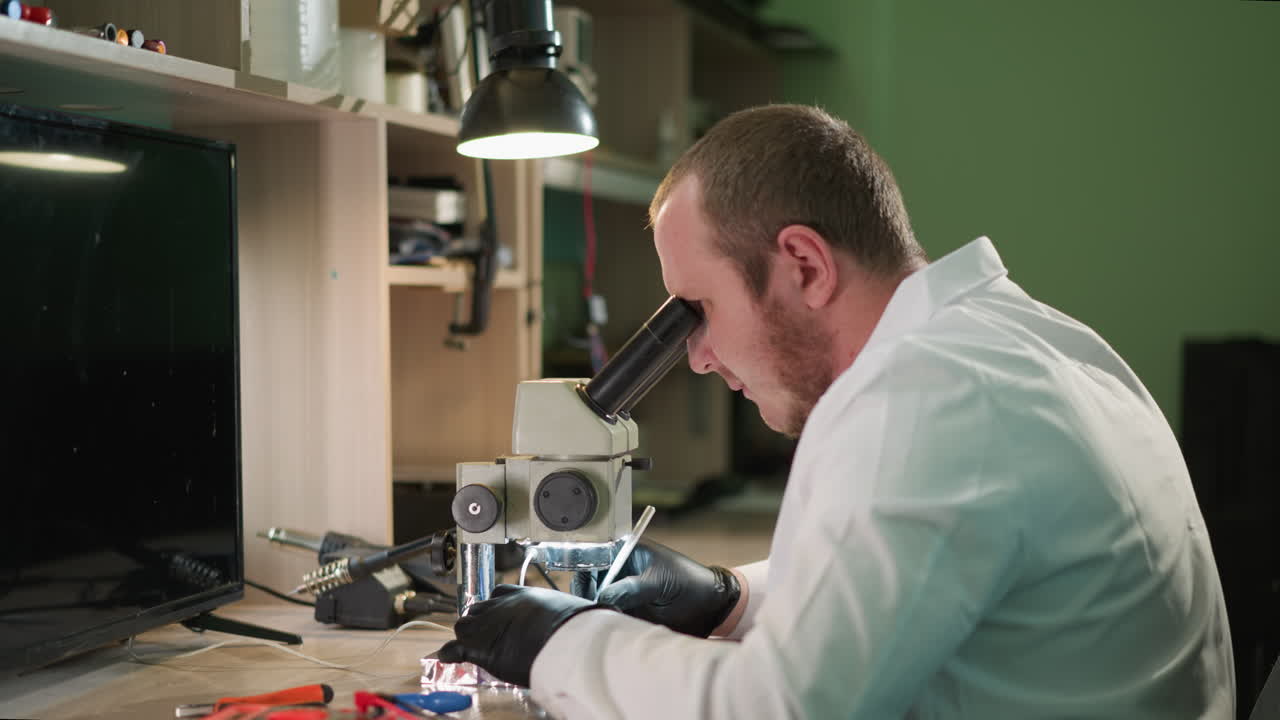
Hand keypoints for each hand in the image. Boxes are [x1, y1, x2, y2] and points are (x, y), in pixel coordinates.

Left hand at [438, 585, 606, 686]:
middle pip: (479, 608)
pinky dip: (450, 652)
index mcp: (524, 594)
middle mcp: (502, 603)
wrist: (566, 639)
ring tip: (472, 646)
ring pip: (465, 625)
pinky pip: (455, 647)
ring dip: (467, 635)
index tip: (499, 615)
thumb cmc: (575, 627)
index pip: (500, 592)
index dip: (496, 605)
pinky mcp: (479, 645)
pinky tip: (447, 656)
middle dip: (479, 621)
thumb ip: (567, 614)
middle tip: (486, 635)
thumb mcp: (571, 611)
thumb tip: (601, 614)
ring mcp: (488, 623)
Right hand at [595, 539, 740, 637]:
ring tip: (605, 617)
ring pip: (594, 600)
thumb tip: (602, 598)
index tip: (585, 588)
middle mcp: (619, 570)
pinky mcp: (625, 611)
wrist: (709, 606)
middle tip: (594, 607)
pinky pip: (607, 615)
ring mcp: (620, 591)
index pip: (593, 556)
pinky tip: (610, 625)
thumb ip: (630, 588)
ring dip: (594, 609)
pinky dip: (604, 621)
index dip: (584, 569)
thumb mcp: (659, 582)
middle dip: (586, 593)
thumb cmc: (688, 582)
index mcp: (625, 552)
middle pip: (588, 580)